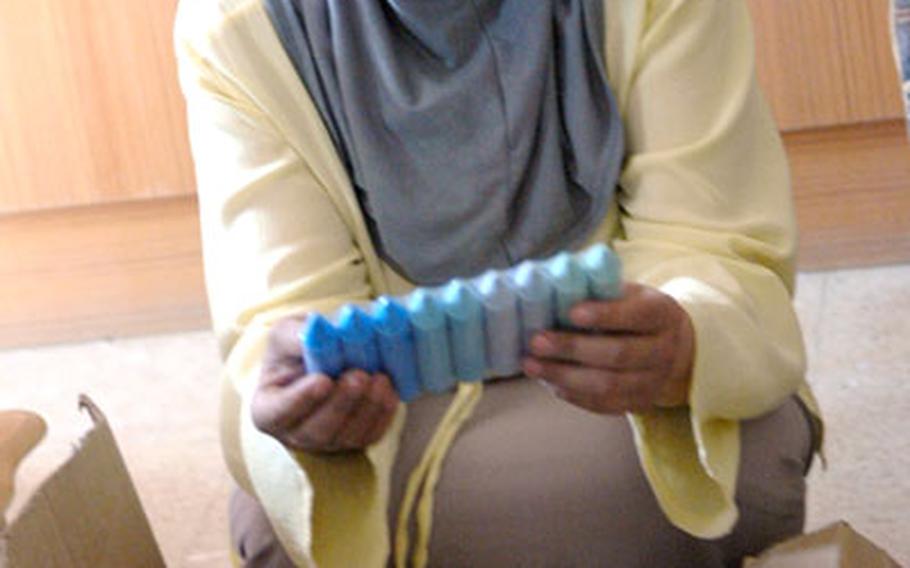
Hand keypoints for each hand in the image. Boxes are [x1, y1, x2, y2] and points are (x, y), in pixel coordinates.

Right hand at [251, 317, 399, 452]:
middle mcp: (295, 432)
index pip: (278, 412)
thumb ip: (295, 336)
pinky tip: (389, 390)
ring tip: (379, 378)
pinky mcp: (354, 440)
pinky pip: (370, 435)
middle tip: (358, 376)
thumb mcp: (286, 333)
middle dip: (341, 403)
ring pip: (347, 435)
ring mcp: (326, 441)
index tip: (322, 380)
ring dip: (367, 408)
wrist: (323, 356)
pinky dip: (382, 414)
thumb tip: (315, 332)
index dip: (300, 400)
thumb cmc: (296, 347)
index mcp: (268, 409)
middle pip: (317, 430)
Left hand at [522, 283, 694, 413]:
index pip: (637, 315)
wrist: (672, 347)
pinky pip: (603, 404)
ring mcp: (653, 382)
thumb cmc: (635, 312)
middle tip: (537, 341)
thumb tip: (555, 287)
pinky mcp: (638, 404)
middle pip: (618, 354)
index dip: (605, 315)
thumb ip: (600, 290)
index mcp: (662, 314)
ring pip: (607, 385)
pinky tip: (548, 381)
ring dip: (564, 376)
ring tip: (531, 364)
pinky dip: (571, 394)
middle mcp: (663, 351)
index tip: (571, 312)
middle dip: (572, 348)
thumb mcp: (629, 292)